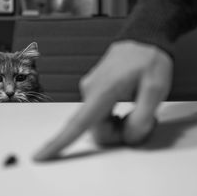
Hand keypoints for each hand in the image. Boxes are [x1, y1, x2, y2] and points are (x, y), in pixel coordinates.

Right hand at [33, 40, 172, 160]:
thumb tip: (128, 137)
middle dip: (120, 132)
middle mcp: (89, 92)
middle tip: (146, 120)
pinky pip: (100, 115)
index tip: (40, 156)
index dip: (58, 143)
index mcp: (102, 91)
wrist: (143, 39)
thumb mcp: (156, 89)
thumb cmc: (148, 60)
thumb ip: (142, 118)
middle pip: (96, 130)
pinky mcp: (93, 92)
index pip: (77, 123)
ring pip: (99, 123)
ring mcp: (89, 91)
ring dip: (119, 124)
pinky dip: (114, 117)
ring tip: (139, 108)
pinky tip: (128, 104)